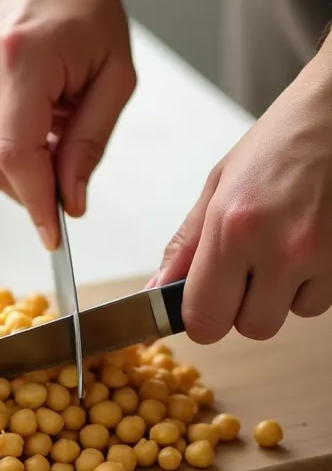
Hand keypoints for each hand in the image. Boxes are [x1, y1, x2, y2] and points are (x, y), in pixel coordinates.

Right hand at [0, 0, 135, 248]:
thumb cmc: (89, 13)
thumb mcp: (114, 79)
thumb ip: (89, 144)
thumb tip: (69, 202)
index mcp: (25, 58)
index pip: (18, 153)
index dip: (34, 202)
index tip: (53, 236)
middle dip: (35, 188)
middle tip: (69, 183)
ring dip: (27, 160)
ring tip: (58, 122)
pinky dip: (12, 139)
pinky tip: (36, 109)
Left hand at [154, 47, 331, 342]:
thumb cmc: (281, 142)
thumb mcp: (219, 184)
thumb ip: (186, 246)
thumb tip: (156, 291)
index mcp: (233, 227)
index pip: (204, 320)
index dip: (202, 316)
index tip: (205, 300)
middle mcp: (279, 248)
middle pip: (249, 328)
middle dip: (243, 307)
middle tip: (248, 267)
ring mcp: (320, 257)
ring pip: (288, 316)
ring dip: (281, 295)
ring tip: (284, 246)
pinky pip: (319, 301)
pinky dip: (310, 284)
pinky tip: (310, 244)